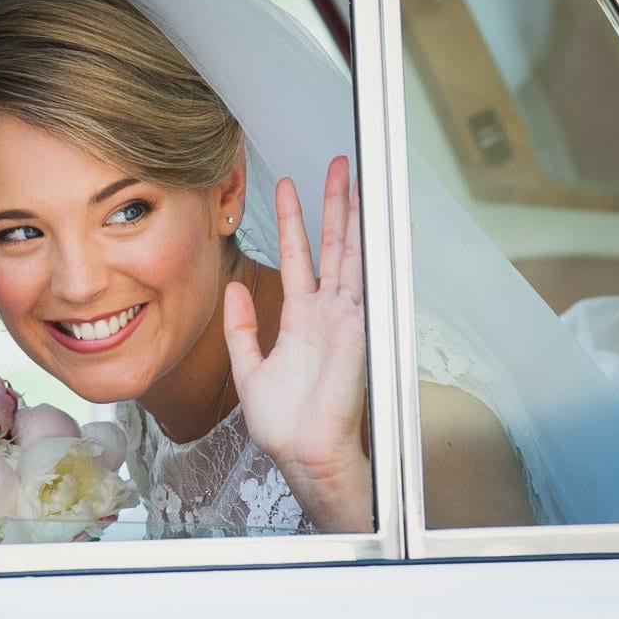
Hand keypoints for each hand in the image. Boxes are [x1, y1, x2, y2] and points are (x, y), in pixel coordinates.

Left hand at [223, 155, 370, 531]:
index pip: (300, 256)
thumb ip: (242, 328)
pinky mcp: (358, 330)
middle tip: (337, 164)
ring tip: (356, 178)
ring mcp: (347, 318)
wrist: (305, 454)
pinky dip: (378, 256)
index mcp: (302, 320)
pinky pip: (369, 285)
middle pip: (334, 245)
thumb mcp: (250, 370)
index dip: (294, 220)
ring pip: (352, 254)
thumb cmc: (286, 424)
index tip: (287, 185)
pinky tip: (384, 228)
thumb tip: (234, 287)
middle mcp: (328, 313)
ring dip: (354, 216)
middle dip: (334, 204)